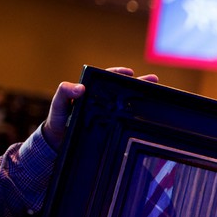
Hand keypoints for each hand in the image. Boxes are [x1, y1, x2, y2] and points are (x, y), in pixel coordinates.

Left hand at [43, 67, 158, 150]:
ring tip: (158, 96)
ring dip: (142, 100)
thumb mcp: (59, 104)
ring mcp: (108, 115)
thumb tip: (81, 87)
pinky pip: (126, 121)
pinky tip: (149, 118)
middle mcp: (103, 102)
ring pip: (128, 104)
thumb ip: (65, 93)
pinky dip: (137, 118)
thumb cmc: (58, 120)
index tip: (130, 72)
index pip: (108, 78)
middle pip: (124, 90)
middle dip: (140, 84)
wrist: (58, 143)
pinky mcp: (112, 128)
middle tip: (154, 80)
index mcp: (92, 92)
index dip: (119, 74)